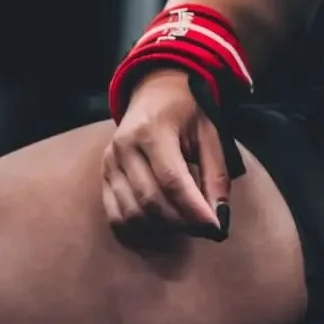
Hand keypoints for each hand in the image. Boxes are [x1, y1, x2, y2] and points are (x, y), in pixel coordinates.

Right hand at [102, 68, 230, 244]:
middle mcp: (124, 147)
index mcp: (152, 130)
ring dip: (162, 229)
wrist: (155, 92)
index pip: (172, 180)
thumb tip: (219, 219)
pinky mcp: (103, 175)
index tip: (215, 228)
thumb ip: (216, 175)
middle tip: (205, 229)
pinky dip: (139, 230)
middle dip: (181, 222)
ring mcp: (109, 162)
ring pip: (132, 213)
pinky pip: (115, 215)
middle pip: (150, 201)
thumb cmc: (187, 112)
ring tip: (187, 226)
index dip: (194, 209)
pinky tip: (161, 229)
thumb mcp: (210, 134)